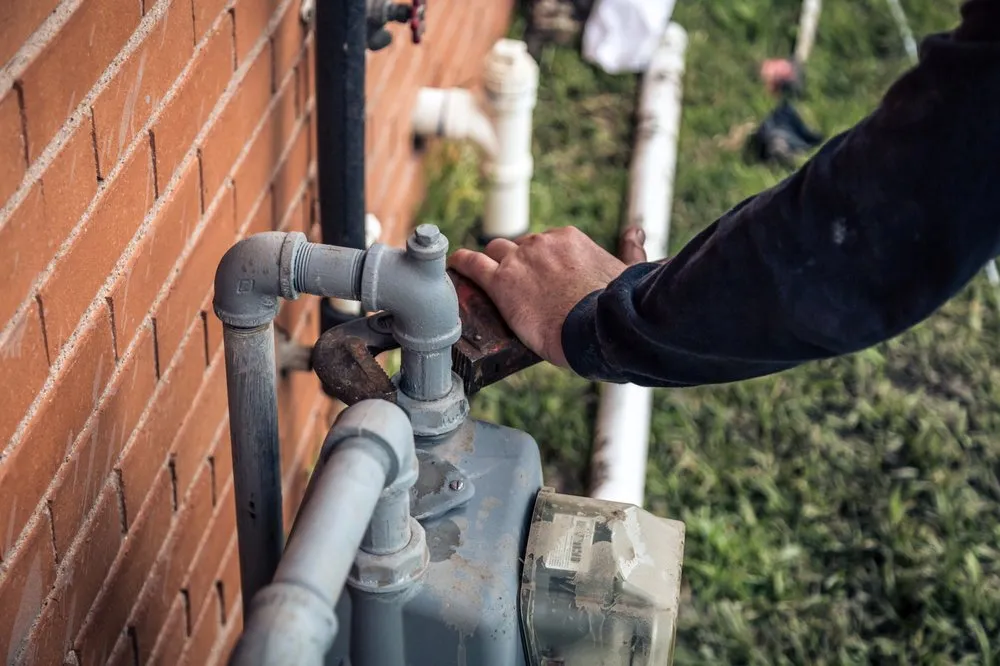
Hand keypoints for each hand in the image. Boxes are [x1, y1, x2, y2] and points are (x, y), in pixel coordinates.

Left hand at [448, 226, 646, 367]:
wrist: (600, 327)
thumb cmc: (618, 305)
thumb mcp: (630, 270)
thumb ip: (631, 249)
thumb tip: (636, 232)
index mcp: (569, 239)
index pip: (546, 244)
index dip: (541, 262)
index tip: (542, 277)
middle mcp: (541, 243)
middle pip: (518, 246)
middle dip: (517, 263)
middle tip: (518, 284)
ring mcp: (518, 261)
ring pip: (495, 253)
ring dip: (491, 264)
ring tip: (483, 276)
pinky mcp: (501, 283)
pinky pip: (473, 265)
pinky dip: (462, 264)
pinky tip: (455, 266)